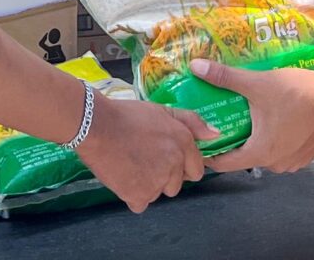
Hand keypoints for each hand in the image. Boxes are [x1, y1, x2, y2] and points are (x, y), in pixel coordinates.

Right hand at [79, 93, 209, 210]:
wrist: (97, 126)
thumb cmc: (127, 115)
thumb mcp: (162, 110)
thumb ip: (192, 122)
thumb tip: (216, 134)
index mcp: (183, 143)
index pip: (196, 169)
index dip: (182, 166)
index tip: (165, 159)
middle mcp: (174, 165)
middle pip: (176, 184)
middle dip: (164, 177)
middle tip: (144, 160)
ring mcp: (157, 183)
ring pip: (158, 193)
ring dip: (148, 185)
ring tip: (131, 164)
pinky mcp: (139, 196)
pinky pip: (140, 202)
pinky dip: (132, 194)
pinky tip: (123, 176)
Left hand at [192, 61, 313, 173]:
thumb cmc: (298, 92)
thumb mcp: (258, 83)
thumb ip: (225, 77)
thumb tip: (196, 67)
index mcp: (260, 153)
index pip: (224, 163)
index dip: (209, 152)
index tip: (199, 138)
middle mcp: (275, 164)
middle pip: (244, 156)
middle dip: (232, 139)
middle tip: (223, 118)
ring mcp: (293, 162)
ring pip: (263, 153)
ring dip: (255, 138)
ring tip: (247, 116)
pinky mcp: (306, 155)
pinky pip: (281, 150)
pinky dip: (274, 138)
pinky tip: (273, 119)